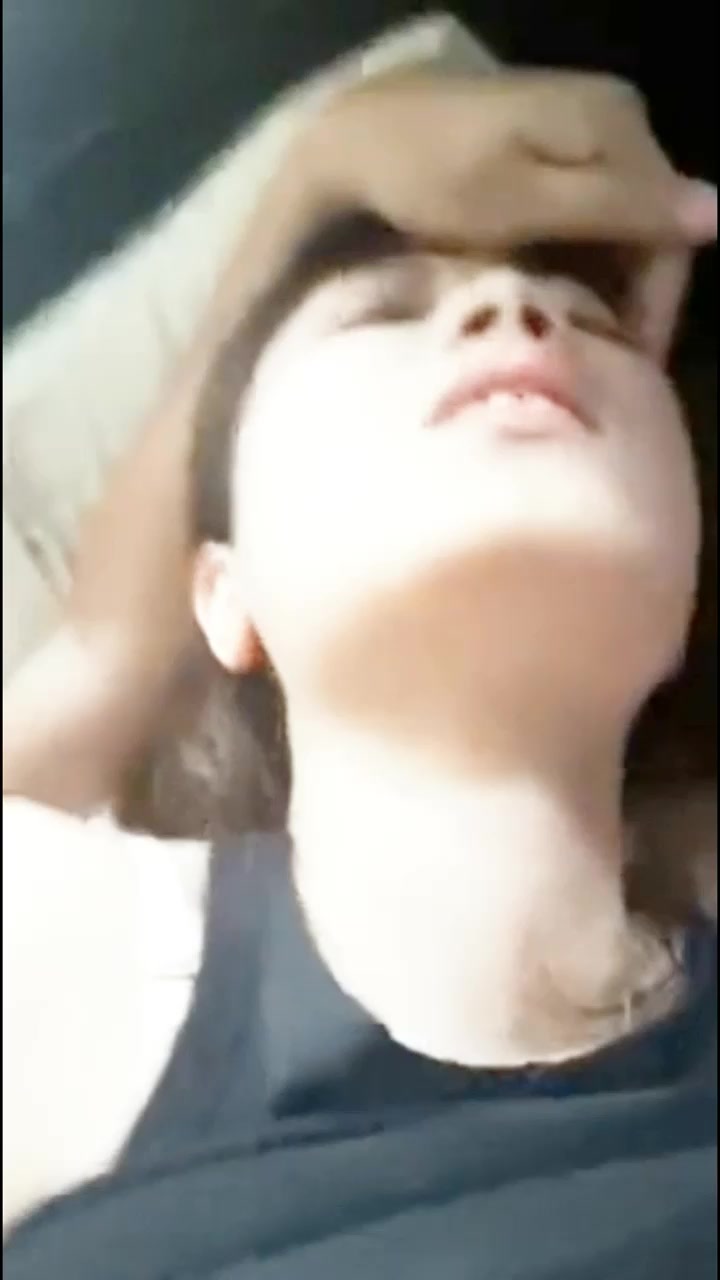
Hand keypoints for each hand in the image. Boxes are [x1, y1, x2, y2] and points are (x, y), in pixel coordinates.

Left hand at [225, 69, 716, 357]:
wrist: (355, 136)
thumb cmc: (430, 176)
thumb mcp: (522, 201)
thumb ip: (617, 207)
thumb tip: (718, 214)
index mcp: (615, 127)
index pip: (666, 231)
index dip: (653, 308)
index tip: (628, 372)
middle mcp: (613, 122)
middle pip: (646, 232)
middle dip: (627, 306)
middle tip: (597, 375)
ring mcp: (579, 136)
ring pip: (616, 232)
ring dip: (601, 293)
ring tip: (573, 354)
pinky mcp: (547, 155)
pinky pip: (584, 221)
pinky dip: (573, 269)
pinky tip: (550, 310)